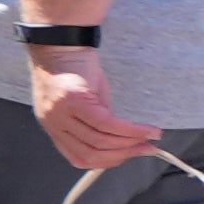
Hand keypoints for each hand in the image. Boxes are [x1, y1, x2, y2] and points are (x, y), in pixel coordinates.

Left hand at [25, 51, 156, 173]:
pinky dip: (131, 129)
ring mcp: (61, 113)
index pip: (79, 157)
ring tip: (150, 139)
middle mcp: (53, 123)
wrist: (61, 42)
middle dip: (124, 154)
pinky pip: (107, 123)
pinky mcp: (75, 101)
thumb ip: (95, 124)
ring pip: (101, 140)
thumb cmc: (72, 69)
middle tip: (146, 149)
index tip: (130, 156)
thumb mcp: (82, 103)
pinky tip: (147, 130)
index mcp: (53, 126)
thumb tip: (123, 142)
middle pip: (92, 152)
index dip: (108, 161)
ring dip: (131, 142)